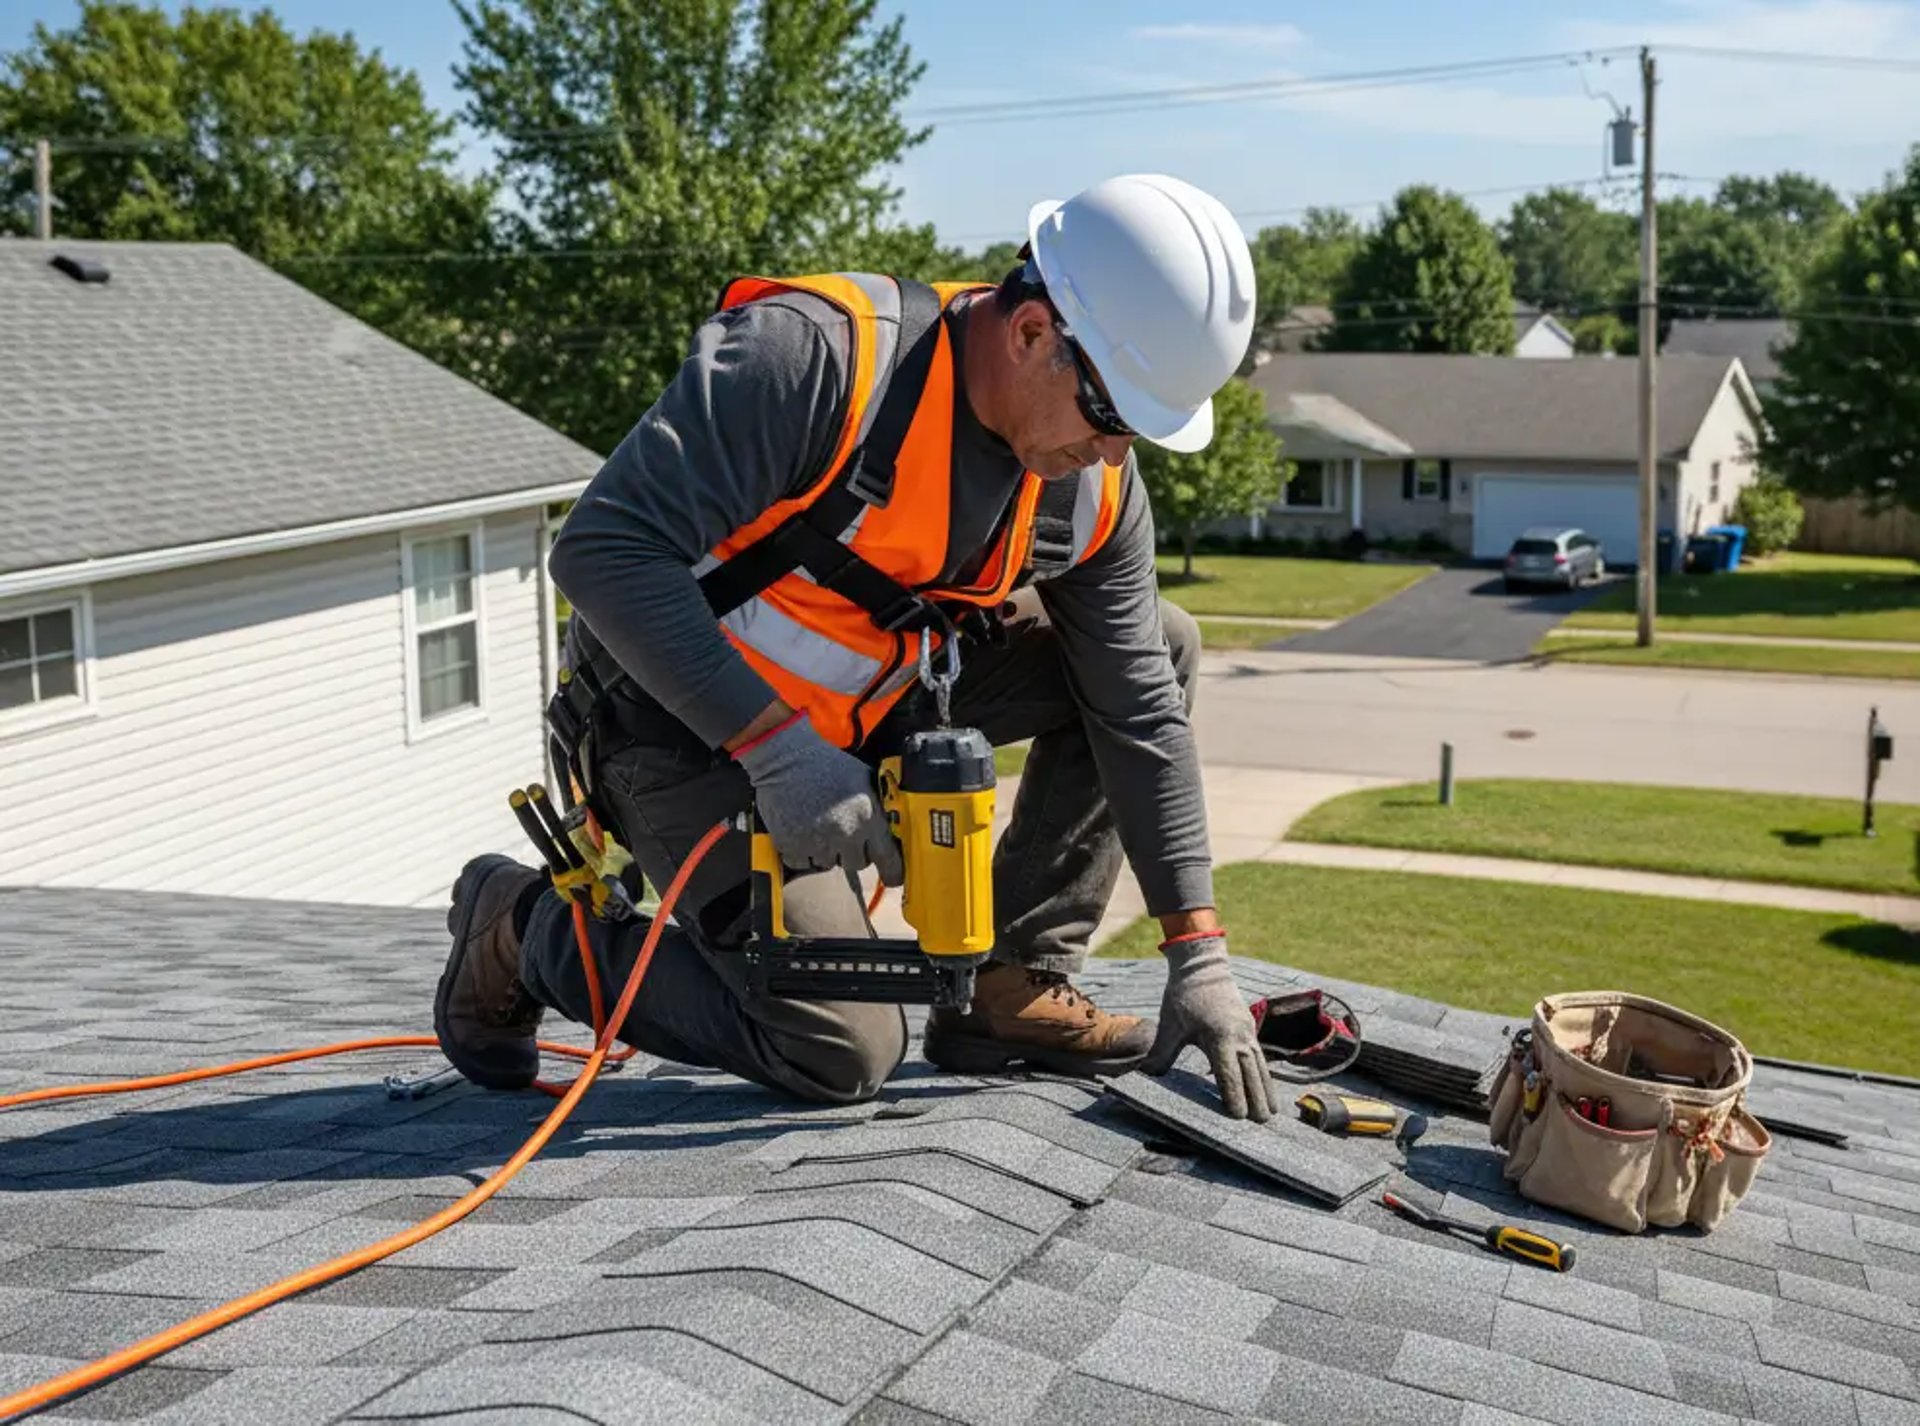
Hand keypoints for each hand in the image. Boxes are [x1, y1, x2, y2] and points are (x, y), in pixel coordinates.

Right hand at [733, 713, 903, 885]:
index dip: (893, 871)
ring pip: (829, 864)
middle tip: (843, 832)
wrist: (786, 758)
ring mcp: (818, 842)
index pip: (889, 859)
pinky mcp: (792, 846)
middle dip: (853, 852)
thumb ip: (878, 806)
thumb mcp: (864, 779)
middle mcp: (845, 835)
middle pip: (857, 864)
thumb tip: (890, 827)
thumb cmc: (826, 764)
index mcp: (868, 818)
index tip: (893, 877)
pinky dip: (801, 851)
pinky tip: (802, 829)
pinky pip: (803, 862)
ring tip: (819, 825)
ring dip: (826, 850)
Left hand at [1142, 933, 1274, 1121]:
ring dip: (1266, 1089)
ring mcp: (1247, 1031)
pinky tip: (1266, 1088)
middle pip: (1251, 1074)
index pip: (1228, 1073)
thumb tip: (1145, 1076)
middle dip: (1257, 1099)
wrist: (1203, 964)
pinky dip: (1264, 1075)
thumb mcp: (1170, 1025)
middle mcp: (1239, 1036)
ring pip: (1260, 1066)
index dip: (1234, 1096)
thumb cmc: (1185, 994)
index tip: (1237, 1117)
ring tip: (1272, 1114)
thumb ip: (1161, 1053)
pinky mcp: (1249, 1028)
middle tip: (1261, 1125)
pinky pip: (1259, 1057)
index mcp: (1219, 1036)